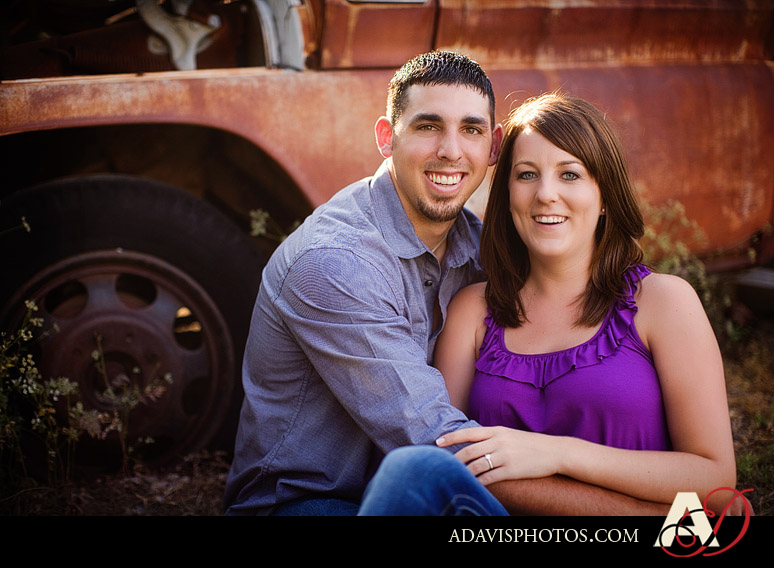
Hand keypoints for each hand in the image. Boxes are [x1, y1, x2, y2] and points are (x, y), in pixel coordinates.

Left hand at [436, 426, 562, 485]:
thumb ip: (492, 437)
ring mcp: (505, 456)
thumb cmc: (529, 443)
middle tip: (441, 465)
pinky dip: (478, 482)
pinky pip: (489, 478)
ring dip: (463, 472)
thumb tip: (473, 442)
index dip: (451, 437)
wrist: (554, 451)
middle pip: (469, 451)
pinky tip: (471, 485)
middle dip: (453, 459)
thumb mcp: (509, 434)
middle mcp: (499, 441)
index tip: (437, 442)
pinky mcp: (511, 470)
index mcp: (497, 430)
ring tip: (453, 476)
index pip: (469, 433)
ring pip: (476, 465)